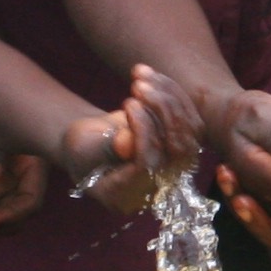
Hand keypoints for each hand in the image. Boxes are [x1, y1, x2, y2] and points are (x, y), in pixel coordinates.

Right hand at [57, 65, 204, 217]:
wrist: (94, 142)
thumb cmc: (81, 146)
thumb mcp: (83, 147)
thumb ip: (104, 148)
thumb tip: (128, 142)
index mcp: (127, 196)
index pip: (149, 166)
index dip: (144, 134)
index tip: (129, 105)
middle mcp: (157, 187)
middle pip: (176, 151)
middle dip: (161, 112)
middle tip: (137, 87)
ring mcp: (174, 167)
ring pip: (188, 132)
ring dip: (166, 97)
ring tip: (139, 75)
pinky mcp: (182, 145)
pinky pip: (188, 118)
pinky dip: (171, 93)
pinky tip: (149, 74)